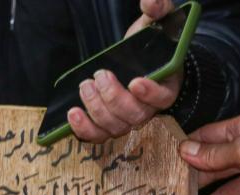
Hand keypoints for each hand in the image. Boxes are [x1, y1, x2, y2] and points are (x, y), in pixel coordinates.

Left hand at [68, 0, 181, 142]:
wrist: (136, 60)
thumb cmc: (149, 44)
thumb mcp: (155, 22)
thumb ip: (158, 9)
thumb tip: (150, 1)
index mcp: (165, 86)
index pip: (163, 97)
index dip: (150, 93)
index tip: (135, 81)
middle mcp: (148, 108)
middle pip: (135, 115)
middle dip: (114, 98)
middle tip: (99, 76)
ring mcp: (128, 120)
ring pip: (116, 127)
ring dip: (96, 109)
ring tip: (84, 86)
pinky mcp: (109, 124)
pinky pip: (98, 136)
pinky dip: (84, 129)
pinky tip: (73, 113)